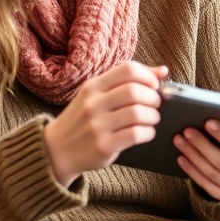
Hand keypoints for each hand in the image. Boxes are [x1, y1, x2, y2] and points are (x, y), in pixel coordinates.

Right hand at [43, 62, 166, 187]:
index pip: (127, 69)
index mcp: (93, 86)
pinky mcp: (103, 146)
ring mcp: (97, 126)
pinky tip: (147, 132)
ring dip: (153, 116)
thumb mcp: (97, 94)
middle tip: (156, 104)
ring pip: (137, 113)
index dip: (148, 76)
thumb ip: (127, 81)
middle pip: (134, 91)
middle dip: (153, 97)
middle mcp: (93, 104)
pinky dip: (148, 132)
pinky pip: (135, 134)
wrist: (56, 150)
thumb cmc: (83, 118)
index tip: (155, 85)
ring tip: (152, 118)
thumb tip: (163, 71)